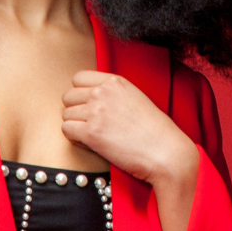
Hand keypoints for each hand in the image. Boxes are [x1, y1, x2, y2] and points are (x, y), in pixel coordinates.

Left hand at [62, 71, 198, 230]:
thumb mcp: (135, 99)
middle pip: (68, 97)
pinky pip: (66, 131)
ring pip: (66, 115)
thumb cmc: (154, 131)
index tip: (89, 108)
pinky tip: (92, 145)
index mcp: (115, 81)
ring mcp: (96, 111)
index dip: (79, 95)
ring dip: (75, 128)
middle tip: (91, 126)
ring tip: (95, 137)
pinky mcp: (91, 132)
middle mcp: (103, 92)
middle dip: (75, 112)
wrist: (165, 152)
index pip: (78, 78)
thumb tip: (90, 98)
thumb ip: (113, 94)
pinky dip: (75, 140)